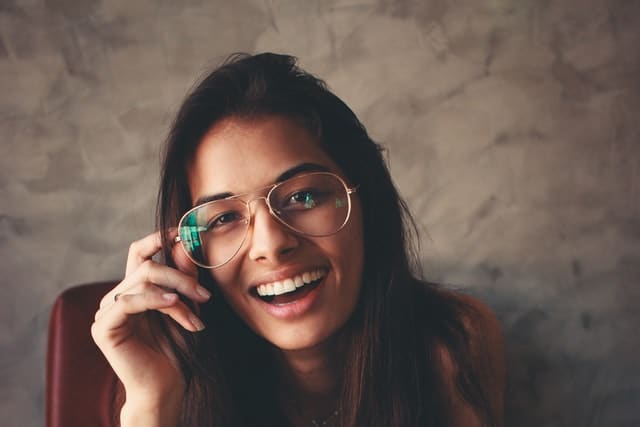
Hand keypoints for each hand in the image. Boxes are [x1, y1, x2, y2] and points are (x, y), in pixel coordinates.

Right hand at [91, 230, 210, 422]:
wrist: (166, 386)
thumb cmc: (176, 349)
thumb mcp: (185, 306)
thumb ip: (182, 278)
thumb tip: (182, 244)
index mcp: (134, 289)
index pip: (140, 252)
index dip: (159, 238)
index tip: (184, 232)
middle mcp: (117, 296)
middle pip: (146, 266)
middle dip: (180, 276)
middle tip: (204, 294)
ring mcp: (107, 311)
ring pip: (142, 281)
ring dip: (176, 295)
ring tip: (196, 314)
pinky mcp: (103, 327)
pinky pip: (128, 301)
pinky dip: (154, 300)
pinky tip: (174, 304)